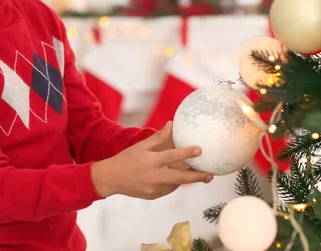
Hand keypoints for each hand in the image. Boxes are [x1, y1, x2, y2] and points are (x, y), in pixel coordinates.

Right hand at [91, 121, 213, 199]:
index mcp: (151, 161)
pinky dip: (172, 183)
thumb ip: (158, 137)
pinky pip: (167, 189)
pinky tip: (174, 177)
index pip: (172, 156)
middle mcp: (153, 176)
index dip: (187, 153)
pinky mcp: (153, 196)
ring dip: (184, 179)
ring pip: (175, 184)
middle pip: (180, 178)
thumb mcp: (141, 146)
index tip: (199, 150)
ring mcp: (153, 189)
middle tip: (210, 175)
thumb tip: (171, 124)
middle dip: (197, 177)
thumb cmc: (126, 159)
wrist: (111, 179)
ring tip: (196, 174)